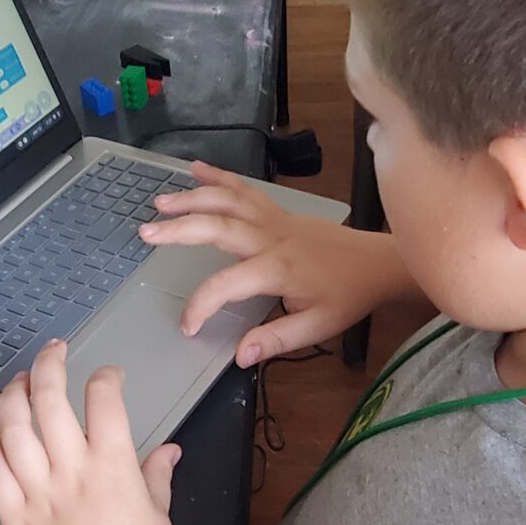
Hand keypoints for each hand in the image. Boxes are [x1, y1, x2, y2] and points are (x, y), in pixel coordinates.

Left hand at [0, 340, 181, 524]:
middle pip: (49, 398)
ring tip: (19, 382)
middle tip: (53, 352)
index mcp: (115, 469)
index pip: (105, 399)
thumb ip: (158, 475)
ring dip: (12, 395)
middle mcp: (72, 474)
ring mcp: (38, 498)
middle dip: (49, 363)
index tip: (108, 375)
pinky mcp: (14, 523)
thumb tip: (169, 448)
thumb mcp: (160, 520)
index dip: (106, 376)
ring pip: (12, 428)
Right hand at [139, 161, 414, 365]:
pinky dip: (220, 177)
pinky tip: (197, 169)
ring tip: (160, 202)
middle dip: (180, 229)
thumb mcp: (319, 326)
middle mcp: (271, 238)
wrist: (379, 262)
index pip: (226, 284)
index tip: (187, 326)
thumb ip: (277, 340)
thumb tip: (239, 355)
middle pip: (218, 226)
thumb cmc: (348, 295)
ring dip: (192, 198)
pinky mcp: (278, 212)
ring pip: (227, 201)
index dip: (201, 306)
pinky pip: (245, 190)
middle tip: (147, 232)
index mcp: (278, 268)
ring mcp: (274, 220)